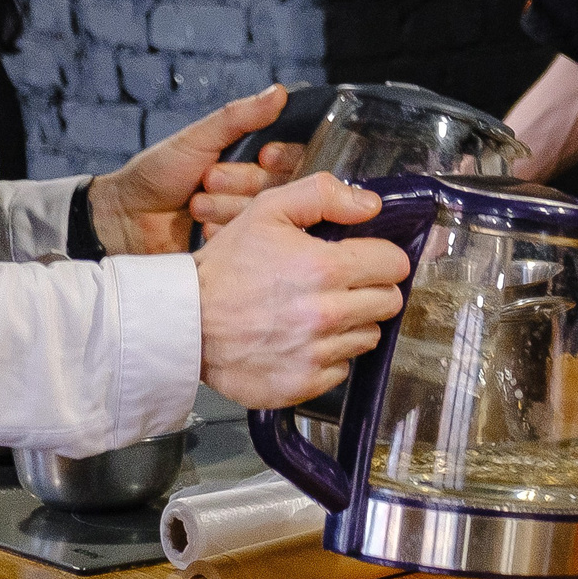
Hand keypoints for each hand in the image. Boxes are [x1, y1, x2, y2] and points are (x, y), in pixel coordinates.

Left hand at [87, 84, 289, 254]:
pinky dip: (225, 230)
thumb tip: (278, 92)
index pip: (294, 156)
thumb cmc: (158, 173)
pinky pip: (250, 239)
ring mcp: (248, 217)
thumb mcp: (197, 138)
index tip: (265, 155)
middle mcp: (257, 187)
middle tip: (209, 179)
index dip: (284, 157)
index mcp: (252, 158)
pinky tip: (203, 227)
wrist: (126, 219)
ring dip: (228, 206)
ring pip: (264, 212)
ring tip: (197, 204)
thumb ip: (238, 118)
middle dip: (245, 181)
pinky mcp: (238, 244)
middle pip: (281, 185)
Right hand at [193, 172, 411, 409]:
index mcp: (324, 268)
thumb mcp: (266, 210)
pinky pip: (342, 368)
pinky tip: (302, 340)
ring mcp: (315, 353)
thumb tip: (371, 204)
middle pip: (388, 303)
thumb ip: (322, 195)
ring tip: (317, 312)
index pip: (394, 265)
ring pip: (368, 336)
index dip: (381, 258)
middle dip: (372, 290)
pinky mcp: (303, 383)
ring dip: (352, 324)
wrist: (183, 322)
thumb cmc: (225, 266)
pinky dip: (328, 356)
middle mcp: (325, 314)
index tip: (365, 259)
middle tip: (341, 286)